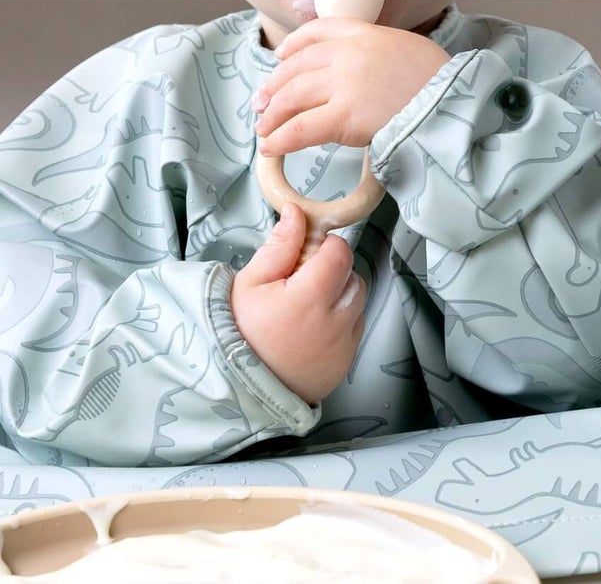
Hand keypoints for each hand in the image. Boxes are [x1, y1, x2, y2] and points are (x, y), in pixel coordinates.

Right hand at [230, 203, 365, 403]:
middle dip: (333, 269)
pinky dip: (341, 320)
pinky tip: (313, 326)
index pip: (340, 253)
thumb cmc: (243, 331)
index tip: (307, 253)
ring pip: (358, 300)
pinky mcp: (347, 361)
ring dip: (340, 294)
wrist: (244, 387)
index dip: (326, 246)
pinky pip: (355, 327)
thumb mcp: (250, 282)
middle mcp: (335, 321)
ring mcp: (344, 344)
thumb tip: (297, 213)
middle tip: (302, 280)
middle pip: (353, 275)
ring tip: (308, 304)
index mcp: (310, 297)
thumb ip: (280, 245)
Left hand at [252, 19, 450, 155]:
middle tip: (261, 103)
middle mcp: (347, 53)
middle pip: (296, 68)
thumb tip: (359, 71)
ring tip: (263, 129)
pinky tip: (271, 148)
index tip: (280, 58)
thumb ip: (377, 53)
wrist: (453, 104)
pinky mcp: (343, 116)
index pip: (317, 31)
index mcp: (363, 32)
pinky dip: (280, 139)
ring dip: (272, 115)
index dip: (293, 46)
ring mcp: (343, 83)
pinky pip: (300, 128)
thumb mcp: (406, 48)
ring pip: (292, 97)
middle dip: (274, 87)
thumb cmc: (438, 82)